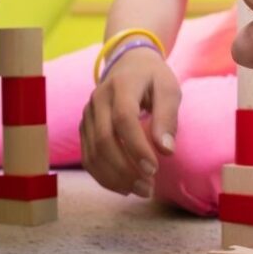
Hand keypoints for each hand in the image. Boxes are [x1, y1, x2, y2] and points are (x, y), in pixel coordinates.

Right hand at [80, 48, 179, 197]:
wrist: (127, 63)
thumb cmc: (152, 78)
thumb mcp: (169, 89)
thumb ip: (167, 117)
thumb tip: (166, 150)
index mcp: (120, 86)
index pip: (123, 119)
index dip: (136, 146)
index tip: (154, 169)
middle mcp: (97, 100)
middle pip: (103, 139)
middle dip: (125, 168)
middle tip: (149, 188)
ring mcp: (87, 114)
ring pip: (92, 152)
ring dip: (113, 177)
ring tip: (140, 190)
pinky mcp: (84, 127)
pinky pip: (88, 156)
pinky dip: (102, 175)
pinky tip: (123, 186)